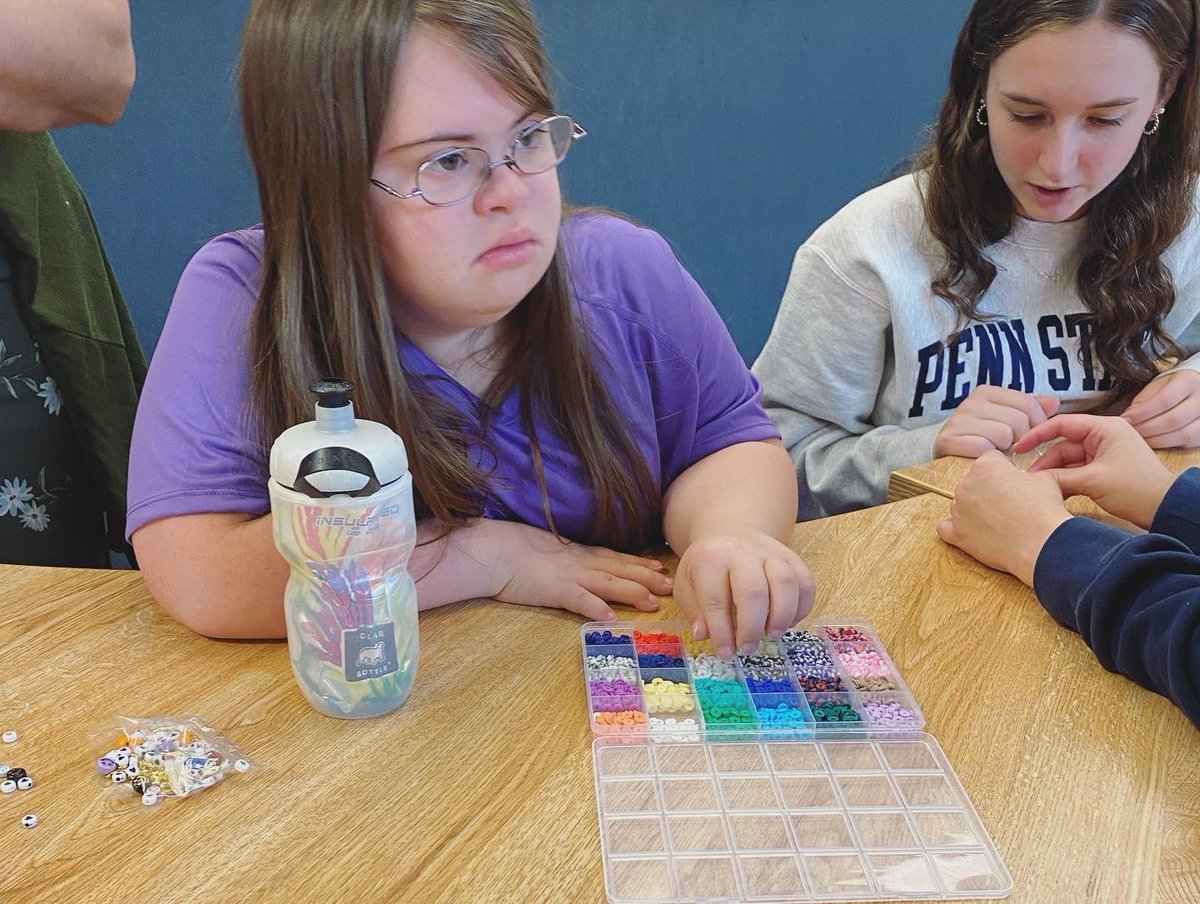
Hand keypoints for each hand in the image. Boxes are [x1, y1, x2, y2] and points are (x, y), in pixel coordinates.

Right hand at [490, 521, 673, 620]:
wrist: (494, 549)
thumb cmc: (513, 549)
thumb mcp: (548, 550)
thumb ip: (565, 558)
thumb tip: (573, 564)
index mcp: (579, 554)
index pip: (615, 558)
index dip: (639, 563)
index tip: (660, 567)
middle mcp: (581, 564)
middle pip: (621, 570)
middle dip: (648, 578)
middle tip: (671, 587)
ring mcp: (570, 576)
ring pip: (609, 584)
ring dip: (633, 592)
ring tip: (653, 603)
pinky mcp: (556, 590)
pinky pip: (580, 601)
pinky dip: (596, 609)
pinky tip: (612, 619)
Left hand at [673, 526, 813, 658]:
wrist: (730, 531)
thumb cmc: (707, 564)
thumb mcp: (687, 583)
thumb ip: (694, 610)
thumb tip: (703, 635)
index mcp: (710, 559)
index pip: (716, 598)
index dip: (721, 631)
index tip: (726, 654)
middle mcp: (742, 552)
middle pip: (753, 590)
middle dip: (752, 626)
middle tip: (748, 648)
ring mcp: (770, 552)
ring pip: (785, 583)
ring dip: (781, 616)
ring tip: (772, 635)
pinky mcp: (791, 557)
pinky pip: (805, 582)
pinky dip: (802, 607)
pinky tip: (790, 622)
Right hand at [933, 385, 1059, 457]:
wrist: (948, 462)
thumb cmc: (983, 442)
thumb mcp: (1008, 422)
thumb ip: (1031, 411)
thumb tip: (1054, 403)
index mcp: (986, 393)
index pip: (1029, 405)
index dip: (1037, 425)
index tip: (1029, 439)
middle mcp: (969, 403)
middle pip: (1018, 421)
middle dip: (1020, 441)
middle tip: (1011, 451)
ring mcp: (956, 421)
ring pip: (1003, 435)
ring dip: (1004, 452)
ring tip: (997, 455)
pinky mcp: (948, 440)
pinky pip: (984, 448)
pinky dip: (989, 459)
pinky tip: (985, 461)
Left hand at [936, 451, 1071, 585]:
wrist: (1043, 544)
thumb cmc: (1045, 510)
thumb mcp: (1045, 478)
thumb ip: (1029, 471)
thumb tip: (1025, 477)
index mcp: (985, 465)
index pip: (991, 460)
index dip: (1006, 470)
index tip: (1015, 483)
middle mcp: (966, 484)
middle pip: (974, 482)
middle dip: (989, 490)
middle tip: (1009, 505)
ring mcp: (958, 509)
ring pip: (961, 504)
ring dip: (974, 510)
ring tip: (998, 522)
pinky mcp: (956, 533)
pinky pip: (945, 527)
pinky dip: (956, 528)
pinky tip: (972, 532)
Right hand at [1017, 414, 1175, 528]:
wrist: (1164, 509)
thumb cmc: (1135, 489)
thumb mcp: (1093, 481)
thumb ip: (1059, 477)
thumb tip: (1033, 480)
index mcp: (1104, 428)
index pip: (1062, 424)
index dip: (1037, 435)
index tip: (1018, 448)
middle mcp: (1103, 436)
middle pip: (1063, 445)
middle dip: (1046, 463)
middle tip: (1027, 480)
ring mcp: (1104, 453)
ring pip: (1068, 461)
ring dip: (1054, 474)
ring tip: (1038, 489)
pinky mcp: (1104, 469)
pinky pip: (1077, 471)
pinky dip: (1066, 481)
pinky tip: (1053, 492)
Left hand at [1121, 369, 1199, 448]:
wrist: (1194, 391)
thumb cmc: (1169, 388)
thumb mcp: (1156, 386)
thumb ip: (1144, 401)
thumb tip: (1129, 419)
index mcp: (1188, 381)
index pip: (1164, 400)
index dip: (1142, 413)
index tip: (1125, 419)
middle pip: (1174, 419)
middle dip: (1147, 428)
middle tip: (1130, 432)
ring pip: (1184, 434)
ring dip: (1157, 440)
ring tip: (1139, 439)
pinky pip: (1188, 443)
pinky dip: (1168, 445)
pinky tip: (1153, 442)